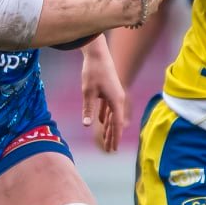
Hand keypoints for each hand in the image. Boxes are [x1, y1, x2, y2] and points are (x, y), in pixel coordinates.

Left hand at [79, 37, 125, 152]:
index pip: (116, 124)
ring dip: (108, 127)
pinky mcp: (109, 91)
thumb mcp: (88, 91)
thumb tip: (87, 125)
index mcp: (116, 101)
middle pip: (115, 122)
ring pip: (112, 115)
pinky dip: (105, 116)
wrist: (97, 54)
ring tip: (105, 139)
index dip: (115, 137)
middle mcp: (118, 99)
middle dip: (112, 136)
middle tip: (108, 150)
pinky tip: (100, 122)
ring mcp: (114, 95)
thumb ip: (88, 109)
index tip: (113, 149)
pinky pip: (109, 108)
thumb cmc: (93, 71)